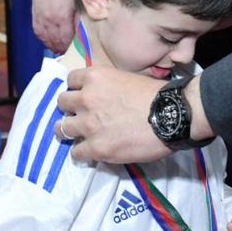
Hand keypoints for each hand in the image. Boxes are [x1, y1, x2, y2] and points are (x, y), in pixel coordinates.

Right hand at [31, 0, 76, 51]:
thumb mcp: (77, 0)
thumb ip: (78, 17)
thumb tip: (80, 30)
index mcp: (63, 16)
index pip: (66, 38)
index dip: (70, 45)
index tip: (74, 48)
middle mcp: (50, 20)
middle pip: (56, 41)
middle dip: (62, 47)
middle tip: (66, 51)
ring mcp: (41, 18)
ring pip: (46, 39)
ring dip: (52, 45)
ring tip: (58, 48)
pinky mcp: (35, 15)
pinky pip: (38, 32)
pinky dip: (43, 38)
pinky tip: (48, 40)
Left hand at [57, 67, 174, 163]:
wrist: (171, 115)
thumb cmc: (155, 94)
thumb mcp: (127, 78)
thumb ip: (109, 85)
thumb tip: (105, 95)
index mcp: (96, 77)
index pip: (71, 80)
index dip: (78, 89)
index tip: (84, 95)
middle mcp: (86, 98)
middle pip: (62, 102)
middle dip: (71, 108)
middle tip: (83, 115)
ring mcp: (89, 124)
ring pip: (61, 128)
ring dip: (71, 131)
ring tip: (81, 135)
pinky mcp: (96, 148)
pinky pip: (75, 153)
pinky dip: (82, 152)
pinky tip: (93, 151)